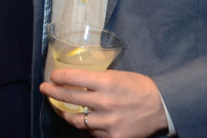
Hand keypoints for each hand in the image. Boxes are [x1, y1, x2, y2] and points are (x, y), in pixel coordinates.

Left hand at [40, 69, 167, 137]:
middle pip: (68, 98)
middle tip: (45, 89)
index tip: (53, 77)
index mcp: (106, 83)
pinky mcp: (112, 137)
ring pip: (76, 120)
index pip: (72, 78)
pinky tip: (82, 123)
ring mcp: (107, 123)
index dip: (58, 77)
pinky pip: (90, 134)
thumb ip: (97, 80)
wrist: (161, 107)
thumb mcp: (117, 76)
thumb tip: (76, 82)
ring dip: (65, 113)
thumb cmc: (139, 87)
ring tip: (60, 108)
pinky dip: (85, 128)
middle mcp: (104, 102)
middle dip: (52, 92)